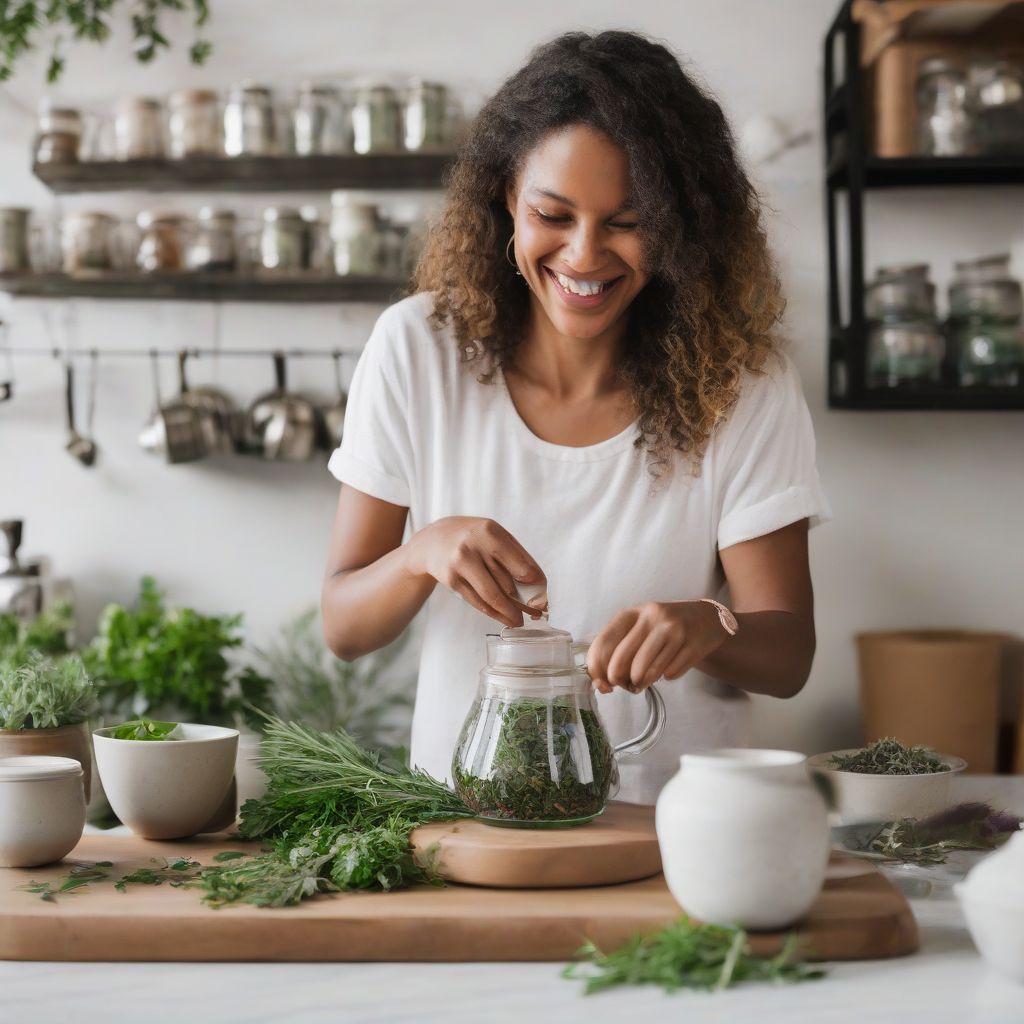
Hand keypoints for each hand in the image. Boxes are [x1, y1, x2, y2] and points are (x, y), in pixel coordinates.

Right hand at [406, 516, 547, 627]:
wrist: (433, 541)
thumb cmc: (472, 538)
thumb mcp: (494, 535)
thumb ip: (516, 555)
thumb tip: (538, 585)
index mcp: (491, 533)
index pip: (521, 567)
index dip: (536, 586)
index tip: (543, 597)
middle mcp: (473, 547)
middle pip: (508, 584)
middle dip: (525, 603)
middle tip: (537, 613)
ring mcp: (460, 564)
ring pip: (492, 597)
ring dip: (510, 613)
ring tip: (520, 621)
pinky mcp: (451, 580)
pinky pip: (477, 602)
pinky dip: (493, 613)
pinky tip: (503, 618)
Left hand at [587, 601, 729, 693]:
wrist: (705, 619)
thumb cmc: (663, 627)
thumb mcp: (639, 627)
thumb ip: (618, 648)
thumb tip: (601, 682)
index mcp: (633, 612)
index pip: (606, 640)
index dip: (599, 666)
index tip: (602, 681)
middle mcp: (653, 617)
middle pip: (625, 657)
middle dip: (620, 678)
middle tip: (624, 685)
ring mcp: (675, 630)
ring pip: (648, 670)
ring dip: (642, 682)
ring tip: (643, 681)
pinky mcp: (693, 645)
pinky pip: (670, 673)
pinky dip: (666, 677)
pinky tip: (667, 670)